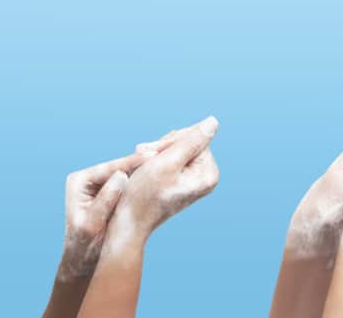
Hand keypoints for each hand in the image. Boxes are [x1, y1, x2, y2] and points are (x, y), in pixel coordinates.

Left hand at [57, 136, 174, 281]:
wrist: (84, 259)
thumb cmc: (84, 247)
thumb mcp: (92, 225)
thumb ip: (104, 201)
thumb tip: (121, 175)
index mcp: (79, 181)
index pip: (110, 168)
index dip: (132, 161)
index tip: (152, 154)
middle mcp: (88, 178)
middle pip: (120, 166)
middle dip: (142, 161)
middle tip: (165, 152)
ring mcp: (100, 183)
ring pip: (127, 172)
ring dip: (146, 168)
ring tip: (167, 159)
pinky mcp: (111, 190)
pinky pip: (130, 181)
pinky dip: (144, 178)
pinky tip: (162, 173)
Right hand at [106, 116, 219, 249]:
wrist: (128, 221)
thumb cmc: (144, 195)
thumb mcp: (166, 163)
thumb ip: (190, 141)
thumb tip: (213, 121)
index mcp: (207, 174)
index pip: (196, 137)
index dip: (172, 140)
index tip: (153, 154)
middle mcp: (204, 177)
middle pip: (187, 142)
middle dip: (163, 146)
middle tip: (144, 157)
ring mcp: (191, 180)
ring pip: (175, 149)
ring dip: (155, 152)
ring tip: (142, 166)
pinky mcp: (179, 181)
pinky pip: (169, 159)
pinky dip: (154, 161)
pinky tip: (144, 171)